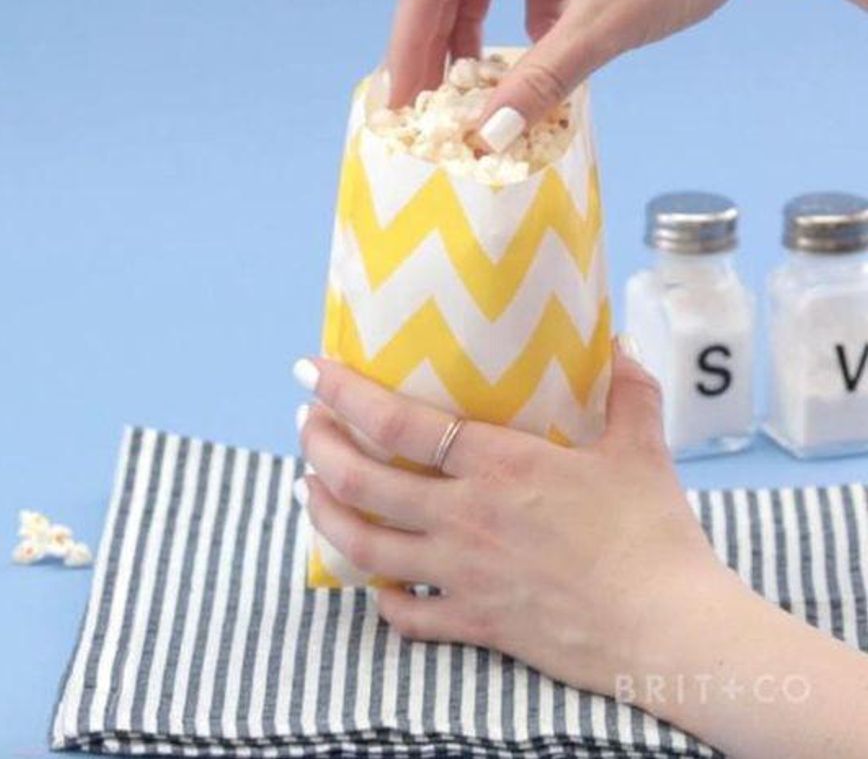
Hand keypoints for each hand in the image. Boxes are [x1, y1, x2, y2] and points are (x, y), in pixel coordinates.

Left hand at [295, 340, 722, 697]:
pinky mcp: (474, 623)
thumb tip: (621, 344)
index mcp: (497, 466)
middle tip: (305, 424)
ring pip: (363, 546)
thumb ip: (627, 390)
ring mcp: (461, 576)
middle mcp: (463, 518)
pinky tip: (369, 578)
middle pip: (360, 481)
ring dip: (324, 513)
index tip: (310, 371)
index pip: (396, 422)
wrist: (669, 631)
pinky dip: (377, 593)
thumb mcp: (642, 449)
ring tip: (307, 487)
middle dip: (318, 447)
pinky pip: (404, 614)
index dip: (343, 393)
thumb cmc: (654, 537)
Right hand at [386, 0, 867, 151]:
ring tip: (468, 84)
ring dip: (470, 31)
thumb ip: (536, 84)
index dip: (406, 43)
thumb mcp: (599, 31)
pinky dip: (516, 20)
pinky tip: (536, 52)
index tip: (402, 100)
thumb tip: (484, 138)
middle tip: (423, 102)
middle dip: (430, 41)